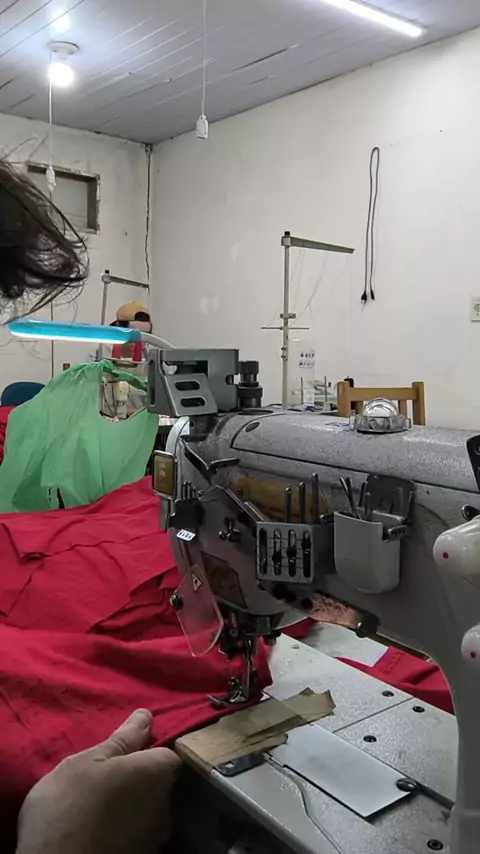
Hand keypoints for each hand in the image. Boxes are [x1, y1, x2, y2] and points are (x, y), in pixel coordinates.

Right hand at [16, 709, 180, 853]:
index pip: (167, 754)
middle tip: (102, 781)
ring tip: (96, 808)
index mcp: (156, 773)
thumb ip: (122, 739)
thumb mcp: (87, 762)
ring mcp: (154, 838)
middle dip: (137, 781)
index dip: (147, 751)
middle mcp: (165, 806)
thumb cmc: (70, 805)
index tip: (123, 754)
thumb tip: (146, 716)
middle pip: (158, 785)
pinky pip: (136, 835)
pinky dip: (122, 830)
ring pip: (147, 812)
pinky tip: (97, 830)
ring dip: (129, 807)